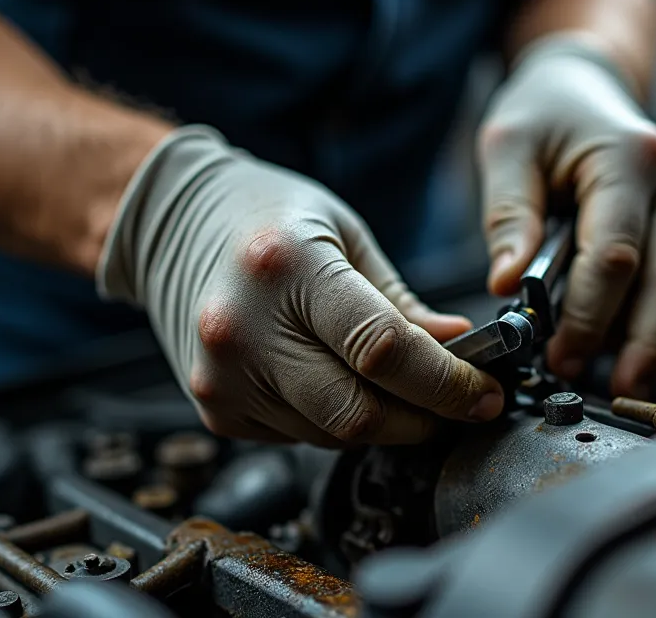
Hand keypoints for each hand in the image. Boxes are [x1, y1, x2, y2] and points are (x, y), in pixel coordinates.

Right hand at [98, 127, 504, 444]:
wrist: (172, 225)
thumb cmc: (267, 217)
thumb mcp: (345, 235)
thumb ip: (401, 301)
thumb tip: (459, 348)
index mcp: (286, 267)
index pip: (383, 350)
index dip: (446, 384)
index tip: (484, 394)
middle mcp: (245, 329)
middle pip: (357, 412)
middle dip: (423, 419)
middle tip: (456, 406)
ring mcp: (222, 377)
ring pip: (331, 435)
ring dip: (381, 423)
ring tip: (397, 389)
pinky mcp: (213, 409)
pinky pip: (297, 438)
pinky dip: (334, 423)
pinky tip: (337, 385)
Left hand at [477, 33, 655, 398]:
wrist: (582, 82)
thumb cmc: (544, 110)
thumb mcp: (508, 146)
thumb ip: (508, 214)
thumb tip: (506, 282)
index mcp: (628, 157)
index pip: (615, 253)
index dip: (587, 312)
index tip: (556, 352)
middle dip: (640, 343)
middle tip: (607, 386)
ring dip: (653, 340)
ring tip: (618, 381)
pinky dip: (652, 321)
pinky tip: (623, 352)